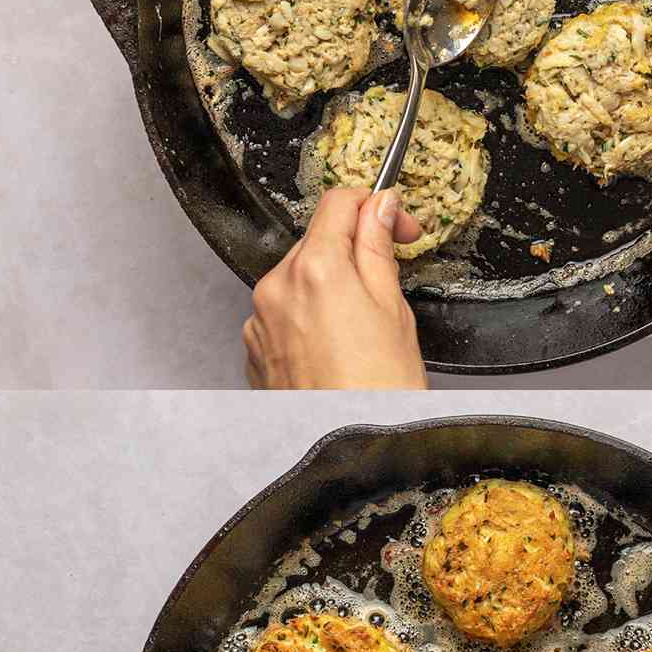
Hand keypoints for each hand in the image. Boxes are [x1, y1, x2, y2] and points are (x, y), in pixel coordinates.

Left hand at [244, 188, 427, 388]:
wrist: (349, 448)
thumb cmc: (378, 391)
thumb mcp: (393, 308)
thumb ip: (378, 248)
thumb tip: (381, 209)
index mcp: (316, 268)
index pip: (338, 203)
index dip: (375, 206)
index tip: (396, 224)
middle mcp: (277, 288)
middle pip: (317, 240)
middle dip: (352, 250)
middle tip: (388, 278)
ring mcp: (261, 319)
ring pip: (298, 277)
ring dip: (328, 284)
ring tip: (362, 325)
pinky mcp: (255, 348)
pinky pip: (282, 313)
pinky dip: (308, 317)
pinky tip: (336, 345)